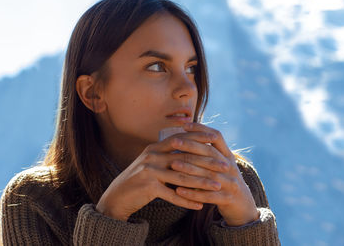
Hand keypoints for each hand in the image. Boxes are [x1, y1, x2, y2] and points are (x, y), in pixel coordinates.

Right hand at [95, 131, 225, 220]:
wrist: (117, 196)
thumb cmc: (139, 179)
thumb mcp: (152, 162)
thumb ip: (168, 153)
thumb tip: (189, 146)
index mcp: (155, 147)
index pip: (181, 139)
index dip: (199, 139)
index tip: (216, 141)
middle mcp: (152, 155)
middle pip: (186, 157)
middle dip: (207, 162)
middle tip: (225, 167)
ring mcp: (149, 170)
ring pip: (182, 177)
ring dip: (202, 183)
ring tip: (217, 187)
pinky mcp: (148, 187)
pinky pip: (172, 194)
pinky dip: (187, 200)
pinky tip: (200, 205)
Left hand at [170, 122, 259, 225]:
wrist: (243, 206)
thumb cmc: (224, 181)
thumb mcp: (220, 164)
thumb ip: (208, 153)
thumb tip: (186, 135)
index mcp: (228, 156)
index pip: (216, 137)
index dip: (202, 129)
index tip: (185, 125)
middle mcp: (230, 167)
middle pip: (210, 153)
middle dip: (191, 146)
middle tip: (174, 142)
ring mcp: (231, 183)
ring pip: (208, 174)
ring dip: (189, 169)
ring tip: (173, 165)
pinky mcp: (228, 199)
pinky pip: (208, 195)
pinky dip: (192, 193)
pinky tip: (178, 190)